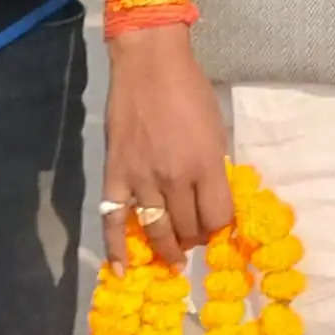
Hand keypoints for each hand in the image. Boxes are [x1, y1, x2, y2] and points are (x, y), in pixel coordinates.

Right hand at [100, 21, 235, 266]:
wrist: (148, 65)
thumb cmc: (189, 90)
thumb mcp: (215, 128)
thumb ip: (214, 166)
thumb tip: (214, 199)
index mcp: (206, 164)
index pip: (218, 217)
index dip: (221, 228)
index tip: (219, 227)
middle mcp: (175, 178)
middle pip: (188, 228)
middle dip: (195, 239)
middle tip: (195, 240)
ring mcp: (142, 179)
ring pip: (156, 230)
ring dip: (167, 250)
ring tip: (173, 261)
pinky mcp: (115, 176)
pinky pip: (114, 220)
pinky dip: (116, 248)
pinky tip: (122, 269)